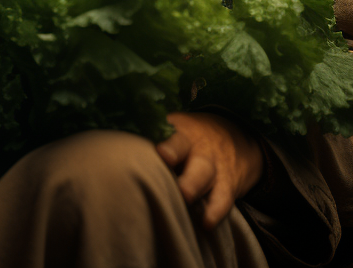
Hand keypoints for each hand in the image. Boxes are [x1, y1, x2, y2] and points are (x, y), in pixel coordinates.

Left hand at [155, 111, 264, 228]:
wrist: (236, 137)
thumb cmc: (191, 137)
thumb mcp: (178, 129)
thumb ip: (154, 138)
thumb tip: (117, 150)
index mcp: (182, 132)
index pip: (175, 136)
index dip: (169, 145)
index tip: (161, 153)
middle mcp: (199, 148)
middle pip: (191, 156)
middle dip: (184, 171)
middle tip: (177, 183)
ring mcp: (214, 166)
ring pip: (206, 176)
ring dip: (195, 187)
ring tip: (185, 198)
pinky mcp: (227, 185)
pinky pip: (223, 199)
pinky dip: (216, 211)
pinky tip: (206, 223)